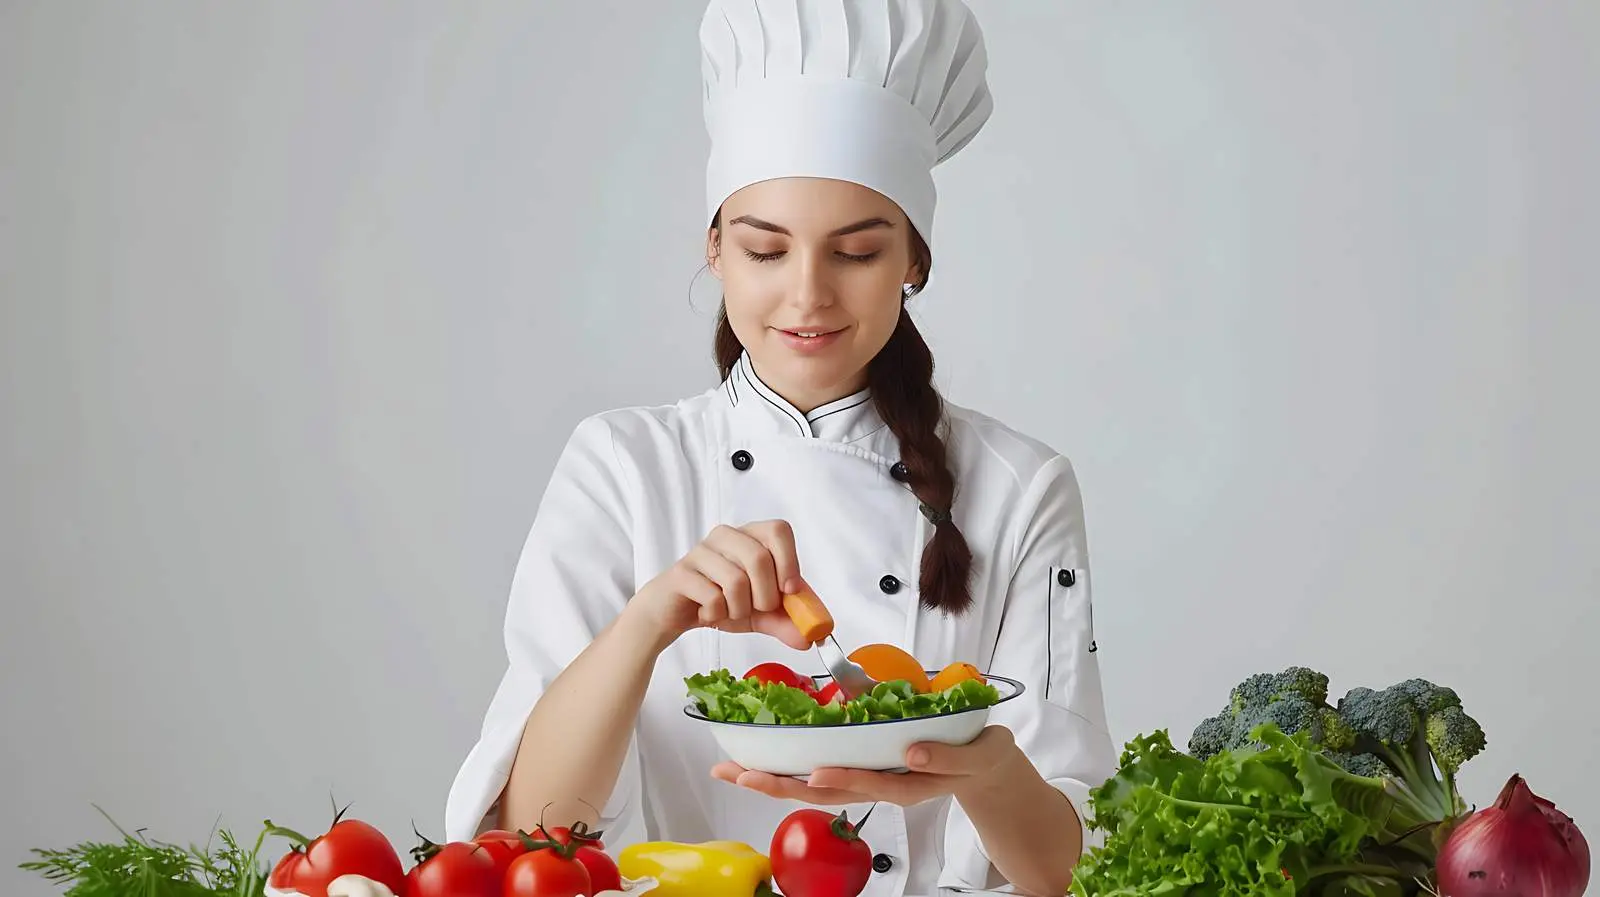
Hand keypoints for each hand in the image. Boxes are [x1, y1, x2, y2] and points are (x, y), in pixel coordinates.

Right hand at [626, 520, 812, 651]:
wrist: (674, 613)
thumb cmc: (720, 602)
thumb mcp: (760, 614)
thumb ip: (787, 621)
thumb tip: (812, 636)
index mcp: (750, 536)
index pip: (778, 529)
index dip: (789, 560)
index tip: (789, 590)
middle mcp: (726, 536)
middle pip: (759, 557)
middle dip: (765, 596)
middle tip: (757, 609)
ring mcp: (701, 551)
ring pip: (736, 580)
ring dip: (739, 609)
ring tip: (729, 612)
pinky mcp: (682, 572)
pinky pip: (712, 596)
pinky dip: (717, 614)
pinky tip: (709, 613)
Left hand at [711, 725, 1020, 806]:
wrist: (986, 768)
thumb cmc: (980, 757)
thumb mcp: (978, 756)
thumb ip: (947, 758)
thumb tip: (912, 752)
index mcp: (909, 783)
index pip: (869, 783)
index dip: (842, 778)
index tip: (816, 772)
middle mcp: (882, 785)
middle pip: (826, 792)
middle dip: (781, 784)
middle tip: (743, 773)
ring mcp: (870, 780)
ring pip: (817, 787)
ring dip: (774, 779)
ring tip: (735, 769)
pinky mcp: (864, 771)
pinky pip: (823, 774)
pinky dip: (791, 769)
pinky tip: (763, 762)